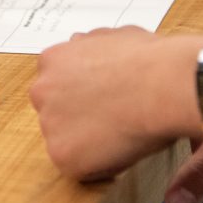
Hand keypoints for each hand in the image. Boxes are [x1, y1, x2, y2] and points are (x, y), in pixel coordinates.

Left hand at [30, 27, 201, 179]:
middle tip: (109, 117)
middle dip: (77, 116)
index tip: (99, 98)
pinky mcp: (62, 155)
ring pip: (66, 140)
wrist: (160, 85)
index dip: (80, 93)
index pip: (55, 82)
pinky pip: (79, 167)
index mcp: (51, 60)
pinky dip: (98, 165)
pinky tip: (120, 147)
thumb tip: (79, 43)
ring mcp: (49, 124)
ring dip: (87, 141)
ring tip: (119, 131)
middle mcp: (42, 91)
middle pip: (55, 111)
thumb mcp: (110, 35)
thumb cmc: (145, 60)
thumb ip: (87, 44)